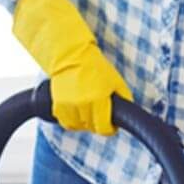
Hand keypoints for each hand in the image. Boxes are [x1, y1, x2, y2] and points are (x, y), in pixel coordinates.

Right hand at [13, 0, 131, 134]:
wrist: (69, 55)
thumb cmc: (94, 67)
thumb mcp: (115, 81)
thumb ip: (122, 98)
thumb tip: (125, 114)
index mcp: (99, 98)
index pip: (104, 127)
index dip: (110, 128)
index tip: (111, 124)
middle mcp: (82, 104)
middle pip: (92, 127)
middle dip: (97, 122)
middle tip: (99, 112)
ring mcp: (69, 105)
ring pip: (79, 127)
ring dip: (84, 121)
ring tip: (87, 108)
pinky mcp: (58, 106)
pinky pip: (66, 123)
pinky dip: (72, 120)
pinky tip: (76, 110)